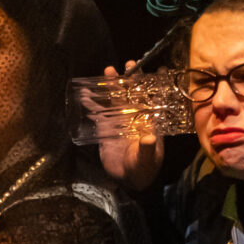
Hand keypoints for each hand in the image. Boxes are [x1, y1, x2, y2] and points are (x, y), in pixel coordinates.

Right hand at [95, 63, 165, 193]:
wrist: (128, 179)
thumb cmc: (143, 169)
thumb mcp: (146, 159)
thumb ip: (147, 148)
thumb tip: (149, 137)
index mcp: (149, 121)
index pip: (154, 99)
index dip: (156, 85)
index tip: (158, 69)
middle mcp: (135, 117)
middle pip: (133, 93)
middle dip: (131, 78)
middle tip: (128, 64)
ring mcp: (120, 121)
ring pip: (115, 98)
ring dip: (112, 85)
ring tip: (108, 71)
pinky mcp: (106, 127)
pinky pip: (98, 112)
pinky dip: (91, 103)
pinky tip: (85, 94)